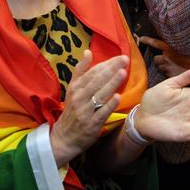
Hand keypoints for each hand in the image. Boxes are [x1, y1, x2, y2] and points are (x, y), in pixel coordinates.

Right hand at [50, 50, 127, 166]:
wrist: (64, 137)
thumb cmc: (72, 109)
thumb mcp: (73, 89)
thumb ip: (81, 70)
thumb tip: (88, 51)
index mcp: (75, 88)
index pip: (92, 72)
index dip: (106, 64)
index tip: (120, 57)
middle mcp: (79, 98)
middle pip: (96, 81)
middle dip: (111, 69)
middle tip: (124, 60)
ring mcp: (85, 111)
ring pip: (99, 95)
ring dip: (112, 83)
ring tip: (123, 73)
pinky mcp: (91, 125)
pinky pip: (101, 113)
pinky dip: (109, 105)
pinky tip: (117, 97)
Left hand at [141, 36, 189, 76]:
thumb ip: (180, 42)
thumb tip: (179, 37)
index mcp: (169, 47)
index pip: (154, 42)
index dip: (146, 40)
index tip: (141, 38)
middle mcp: (166, 57)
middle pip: (157, 59)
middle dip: (160, 59)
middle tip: (168, 60)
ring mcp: (168, 68)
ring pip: (161, 67)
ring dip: (164, 67)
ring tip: (172, 66)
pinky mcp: (171, 76)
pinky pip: (166, 74)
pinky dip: (169, 73)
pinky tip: (175, 72)